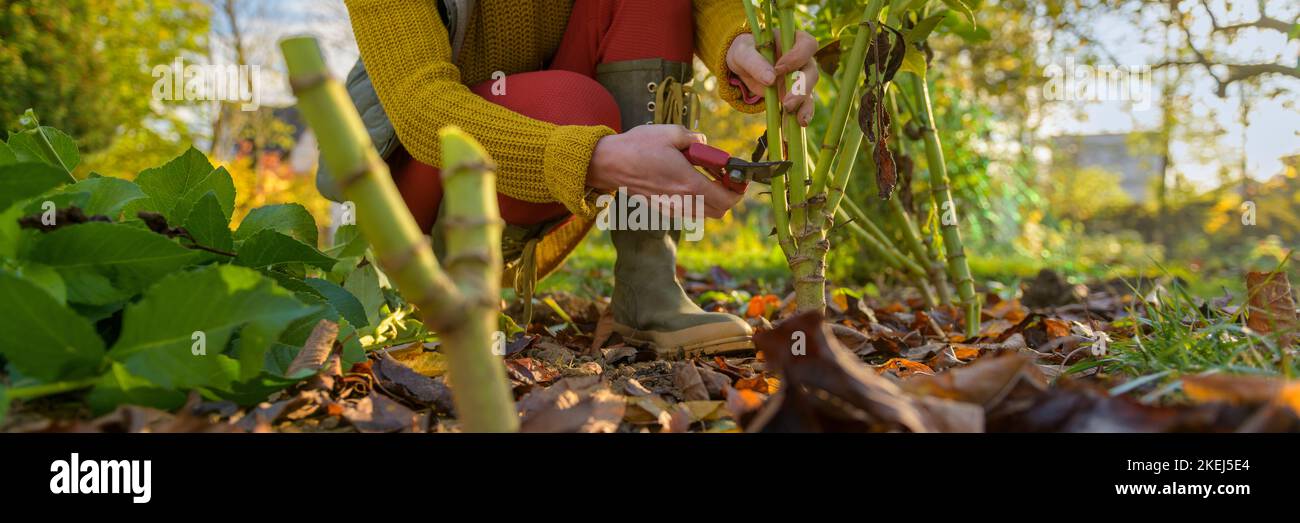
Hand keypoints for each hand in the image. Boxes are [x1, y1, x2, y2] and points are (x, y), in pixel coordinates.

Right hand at [588, 125, 743, 218]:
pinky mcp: (662, 209)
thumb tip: (703, 144)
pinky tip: (686, 182)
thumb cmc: (638, 147)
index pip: (726, 199)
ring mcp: (671, 208)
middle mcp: (682, 201)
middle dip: (728, 196)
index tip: (738, 177)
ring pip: (704, 213)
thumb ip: (695, 139)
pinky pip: (689, 211)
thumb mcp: (671, 133)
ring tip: (703, 177)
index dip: (738, 190)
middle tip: (723, 177)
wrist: (609, 163)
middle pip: (719, 211)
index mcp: (689, 183)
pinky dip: (696, 201)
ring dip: (712, 199)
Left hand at [725, 30, 819, 125]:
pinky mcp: (795, 94)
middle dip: (802, 88)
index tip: (779, 68)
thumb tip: (770, 79)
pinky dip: (800, 115)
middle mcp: (802, 59)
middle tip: (787, 102)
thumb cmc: (744, 52)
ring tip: (798, 120)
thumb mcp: (743, 53)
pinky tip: (798, 125)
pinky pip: (802, 105)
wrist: (742, 66)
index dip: (797, 56)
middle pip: (811, 72)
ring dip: (804, 105)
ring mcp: (800, 78)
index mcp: (792, 40)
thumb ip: (755, 62)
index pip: (807, 45)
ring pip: (809, 91)